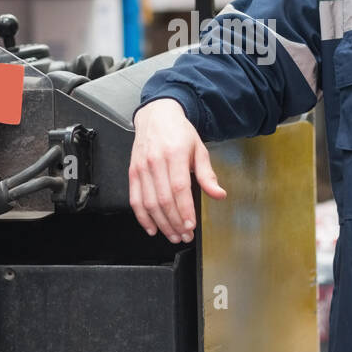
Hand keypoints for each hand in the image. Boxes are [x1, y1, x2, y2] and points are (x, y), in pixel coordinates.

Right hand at [129, 98, 226, 242]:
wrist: (156, 116)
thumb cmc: (179, 133)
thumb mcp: (199, 149)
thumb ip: (208, 174)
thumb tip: (218, 194)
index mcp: (175, 154)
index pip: (179, 188)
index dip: (184, 210)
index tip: (190, 225)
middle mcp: (156, 162)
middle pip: (163, 199)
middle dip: (174, 222)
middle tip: (185, 235)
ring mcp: (142, 168)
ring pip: (149, 203)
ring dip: (161, 223)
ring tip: (173, 235)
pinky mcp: (133, 173)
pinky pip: (135, 199)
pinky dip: (142, 217)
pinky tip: (152, 228)